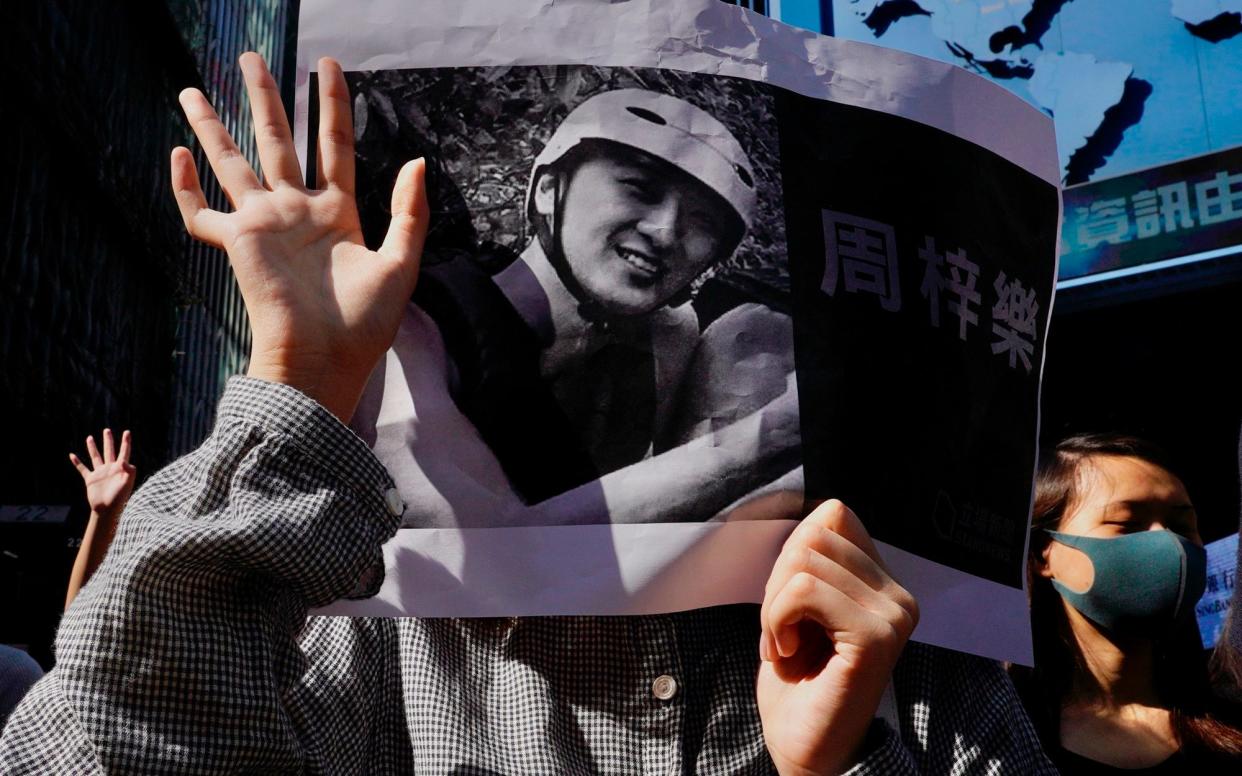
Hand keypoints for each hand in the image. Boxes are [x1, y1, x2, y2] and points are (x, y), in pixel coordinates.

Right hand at [70, 429, 135, 515]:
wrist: (107, 509)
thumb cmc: (119, 497)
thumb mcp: (127, 483)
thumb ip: (129, 471)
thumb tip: (125, 461)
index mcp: (120, 468)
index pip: (124, 452)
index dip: (126, 442)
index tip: (127, 432)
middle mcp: (110, 468)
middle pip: (109, 451)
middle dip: (108, 441)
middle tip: (107, 430)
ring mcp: (100, 473)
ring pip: (96, 457)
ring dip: (93, 447)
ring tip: (90, 437)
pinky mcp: (90, 479)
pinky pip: (82, 469)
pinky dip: (77, 462)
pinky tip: (72, 455)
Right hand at [171, 53, 428, 421]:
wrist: (325, 361)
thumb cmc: (365, 324)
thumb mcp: (401, 264)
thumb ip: (411, 211)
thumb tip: (418, 160)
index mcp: (338, 214)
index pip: (334, 144)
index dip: (333, 104)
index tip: (328, 65)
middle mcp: (297, 212)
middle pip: (279, 140)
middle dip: (266, 99)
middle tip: (251, 58)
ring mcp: (265, 225)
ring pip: (234, 163)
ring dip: (214, 126)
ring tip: (195, 88)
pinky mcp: (238, 244)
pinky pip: (202, 213)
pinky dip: (186, 188)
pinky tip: (176, 155)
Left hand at [757, 500, 918, 774]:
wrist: (805, 749)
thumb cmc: (797, 682)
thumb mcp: (794, 606)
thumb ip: (808, 559)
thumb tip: (819, 508)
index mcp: (882, 583)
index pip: (833, 516)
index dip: (793, 553)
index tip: (790, 607)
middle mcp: (898, 595)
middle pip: (813, 536)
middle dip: (778, 583)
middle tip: (785, 632)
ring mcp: (893, 614)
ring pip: (803, 561)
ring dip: (774, 608)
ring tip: (789, 646)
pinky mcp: (875, 635)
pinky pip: (802, 591)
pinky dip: (776, 621)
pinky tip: (789, 654)